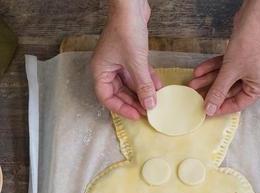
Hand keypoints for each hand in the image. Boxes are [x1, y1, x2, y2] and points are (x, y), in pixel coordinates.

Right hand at [90, 0, 161, 119]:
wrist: (131, 6)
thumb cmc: (126, 30)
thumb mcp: (137, 62)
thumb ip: (143, 86)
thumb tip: (149, 105)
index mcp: (100, 70)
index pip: (107, 97)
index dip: (121, 108)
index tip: (136, 115)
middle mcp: (106, 67)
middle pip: (119, 92)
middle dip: (134, 101)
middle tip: (149, 110)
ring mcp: (117, 61)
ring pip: (129, 83)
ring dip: (142, 91)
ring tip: (156, 100)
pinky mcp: (128, 54)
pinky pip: (136, 73)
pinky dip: (146, 79)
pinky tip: (158, 86)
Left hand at [189, 1, 259, 115]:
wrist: (251, 21)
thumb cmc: (248, 46)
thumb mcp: (230, 72)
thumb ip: (218, 91)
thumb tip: (210, 109)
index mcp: (259, 88)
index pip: (238, 104)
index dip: (220, 108)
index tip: (206, 111)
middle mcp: (255, 80)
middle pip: (229, 91)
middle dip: (211, 91)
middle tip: (195, 96)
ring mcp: (248, 69)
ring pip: (225, 79)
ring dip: (208, 80)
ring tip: (193, 82)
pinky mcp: (241, 59)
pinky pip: (225, 68)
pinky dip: (212, 68)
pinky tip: (199, 70)